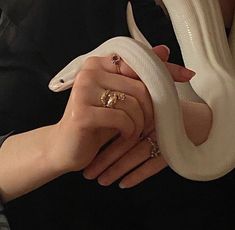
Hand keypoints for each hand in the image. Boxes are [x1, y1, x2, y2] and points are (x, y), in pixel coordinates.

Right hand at [48, 45, 194, 172]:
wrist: (65, 146)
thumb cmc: (97, 123)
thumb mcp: (120, 99)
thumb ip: (139, 77)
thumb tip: (164, 50)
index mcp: (99, 64)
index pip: (140, 62)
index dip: (165, 70)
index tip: (187, 76)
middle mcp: (89, 71)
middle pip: (141, 86)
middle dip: (151, 110)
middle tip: (146, 124)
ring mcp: (83, 90)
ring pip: (134, 103)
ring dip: (140, 123)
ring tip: (133, 132)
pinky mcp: (82, 112)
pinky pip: (122, 118)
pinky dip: (130, 131)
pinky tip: (124, 137)